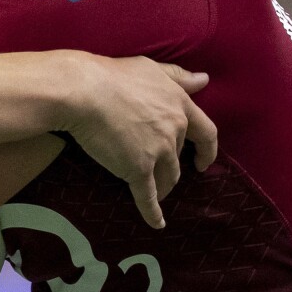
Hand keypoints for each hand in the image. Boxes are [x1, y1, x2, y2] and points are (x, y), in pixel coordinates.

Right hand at [67, 57, 214, 228]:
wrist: (84, 91)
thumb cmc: (113, 75)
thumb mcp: (151, 68)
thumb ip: (179, 76)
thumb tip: (204, 80)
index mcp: (180, 105)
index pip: (206, 132)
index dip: (207, 150)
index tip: (203, 162)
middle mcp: (175, 130)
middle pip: (178, 157)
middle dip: (169, 164)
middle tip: (156, 168)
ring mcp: (158, 152)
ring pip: (168, 178)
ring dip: (163, 187)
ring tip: (154, 192)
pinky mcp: (138, 170)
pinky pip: (148, 198)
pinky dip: (153, 213)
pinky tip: (157, 224)